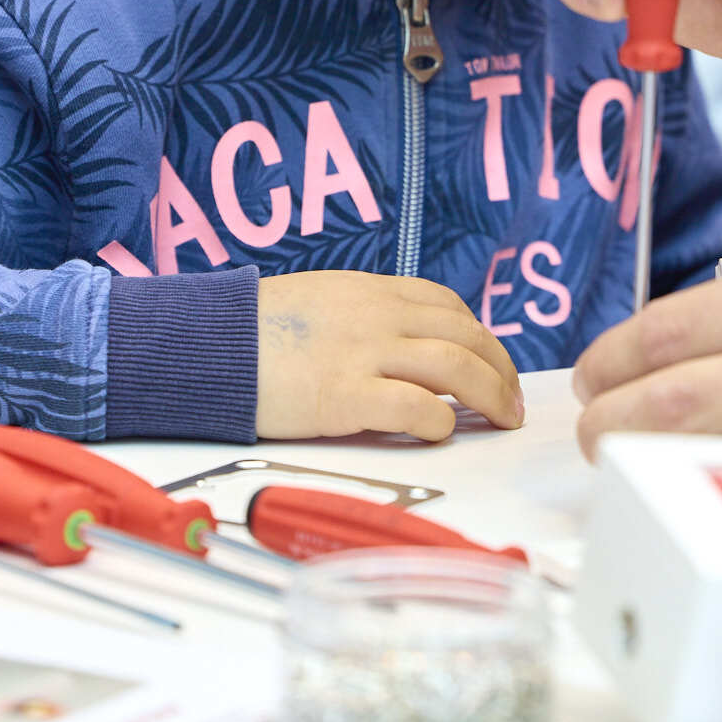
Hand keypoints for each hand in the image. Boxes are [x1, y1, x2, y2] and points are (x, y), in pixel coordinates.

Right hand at [256, 271, 523, 440]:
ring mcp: (364, 353)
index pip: (449, 307)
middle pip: (465, 336)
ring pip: (455, 367)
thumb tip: (404, 343)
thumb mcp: (322, 301)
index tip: (494, 364)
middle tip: (513, 402)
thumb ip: (366, 315)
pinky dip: (440, 420)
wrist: (207, 344)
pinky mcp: (345, 395)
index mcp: (373, 291)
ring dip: (490, 395)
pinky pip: (415, 407)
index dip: (481, 337)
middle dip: (500, 370)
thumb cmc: (256, 331)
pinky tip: (443, 431)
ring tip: (502, 420)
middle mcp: (378, 316)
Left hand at [572, 246, 721, 528]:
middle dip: (609, 427)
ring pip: (716, 467)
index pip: (676, 328)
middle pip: (674, 403)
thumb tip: (679, 356)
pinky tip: (715, 510)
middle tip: (592, 435)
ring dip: (654, 480)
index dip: (612, 362)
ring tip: (635, 476)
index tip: (591, 377)